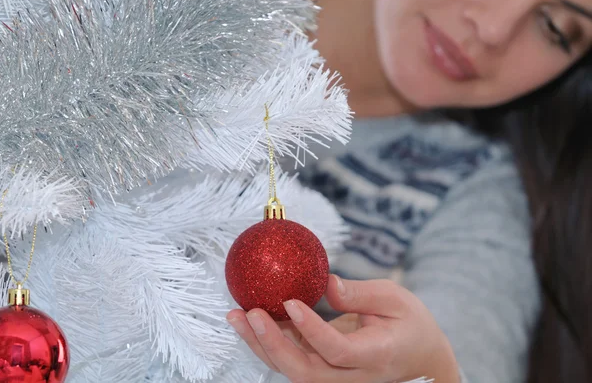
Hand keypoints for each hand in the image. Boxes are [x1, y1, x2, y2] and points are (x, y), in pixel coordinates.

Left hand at [227, 275, 460, 382]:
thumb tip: (325, 282)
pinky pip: (293, 359)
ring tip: (236, 316)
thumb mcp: (396, 301)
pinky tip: (251, 319)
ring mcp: (336, 378)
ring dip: (261, 345)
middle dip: (271, 345)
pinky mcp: (324, 369)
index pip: (337, 351)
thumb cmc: (410, 326)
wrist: (420, 359)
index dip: (311, 330)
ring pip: (292, 370)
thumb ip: (361, 293)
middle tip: (249, 313)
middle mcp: (351, 376)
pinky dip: (270, 341)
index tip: (291, 302)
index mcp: (374, 356)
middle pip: (305, 372)